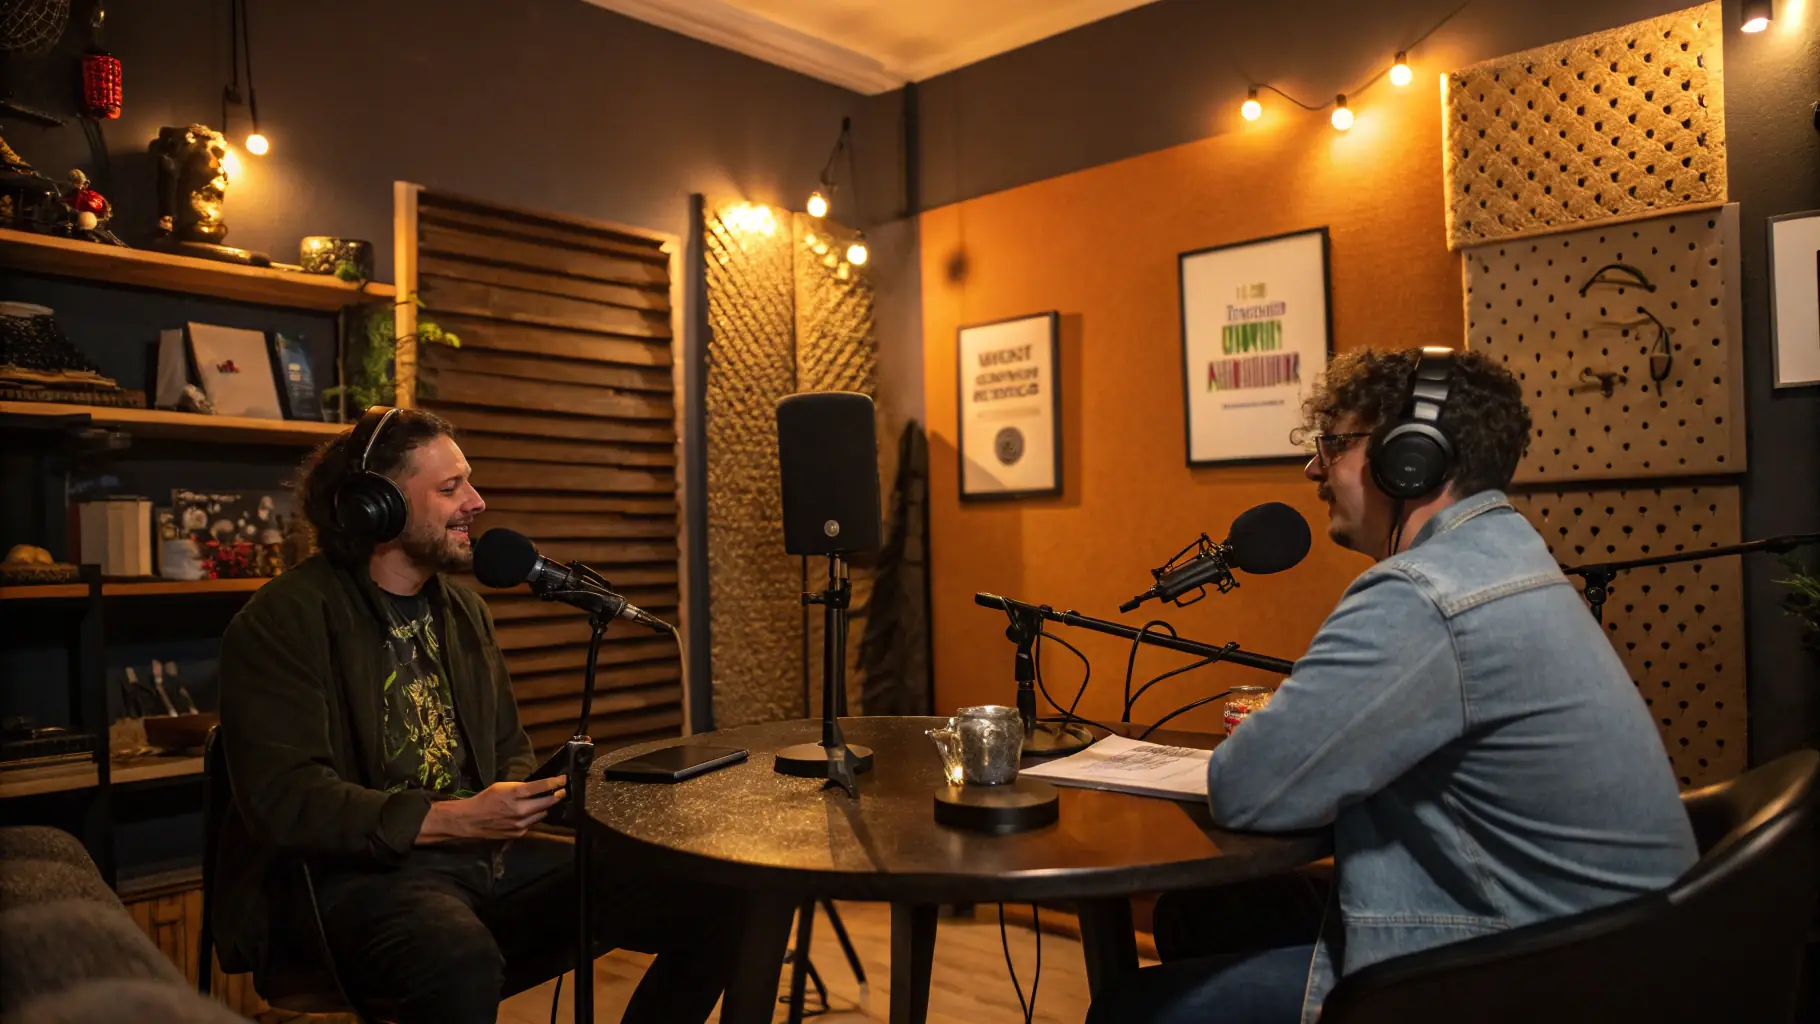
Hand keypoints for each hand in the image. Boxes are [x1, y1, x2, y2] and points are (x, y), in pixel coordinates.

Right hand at [415, 777, 566, 844]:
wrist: (470, 821)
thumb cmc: (484, 800)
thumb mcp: (502, 787)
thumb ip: (520, 788)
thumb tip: (536, 787)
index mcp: (515, 793)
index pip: (542, 786)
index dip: (556, 782)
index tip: (564, 779)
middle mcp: (520, 809)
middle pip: (547, 802)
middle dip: (557, 796)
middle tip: (562, 792)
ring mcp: (520, 823)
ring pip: (541, 814)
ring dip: (544, 808)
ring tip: (546, 802)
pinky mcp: (518, 833)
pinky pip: (531, 824)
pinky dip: (532, 818)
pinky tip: (528, 814)